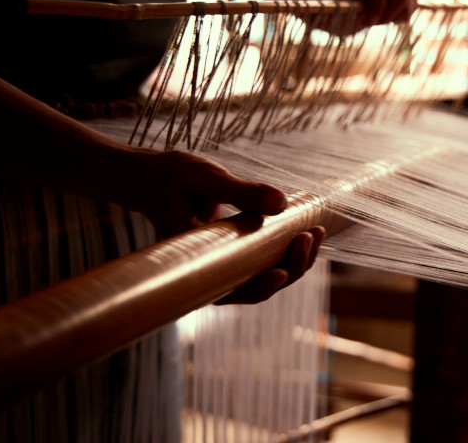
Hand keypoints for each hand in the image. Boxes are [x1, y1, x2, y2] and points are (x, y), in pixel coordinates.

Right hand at [120, 149, 325, 304]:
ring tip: (315, 232)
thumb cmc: (172, 178)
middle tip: (309, 234)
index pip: (234, 289)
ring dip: (295, 260)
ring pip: (265, 275)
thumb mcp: (206, 179)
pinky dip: (287, 250)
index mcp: (195, 263)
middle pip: (259, 286)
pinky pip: (265, 261)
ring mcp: (224, 265)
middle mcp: (211, 272)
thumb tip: (281, 203)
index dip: (261, 288)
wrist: (152, 178)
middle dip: (291, 266)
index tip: (282, 271)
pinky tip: (307, 231)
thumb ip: (242, 191)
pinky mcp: (234, 254)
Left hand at [333, 0, 419, 25]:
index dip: (376, 5)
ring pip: (407, 4)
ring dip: (389, 17)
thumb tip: (369, 13)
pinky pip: (410, 8)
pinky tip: (383, 14)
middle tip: (369, 24)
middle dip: (385, 15)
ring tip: (372, 18)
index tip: (368, 22)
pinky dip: (396, 17)